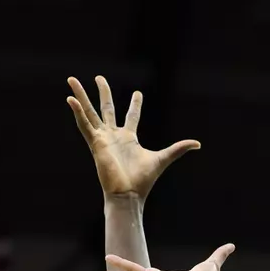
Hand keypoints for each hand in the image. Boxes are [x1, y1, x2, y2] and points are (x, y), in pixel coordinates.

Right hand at [67, 76, 198, 198]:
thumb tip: (198, 143)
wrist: (128, 193)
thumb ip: (179, 148)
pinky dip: (77, 112)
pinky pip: (84, 124)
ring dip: (81, 96)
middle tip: (99, 77)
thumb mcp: (163, 158)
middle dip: (103, 92)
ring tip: (72, 79)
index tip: (138, 93)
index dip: (135, 104)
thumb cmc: (143, 180)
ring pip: (89, 112)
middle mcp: (113, 136)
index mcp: (129, 138)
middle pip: (106, 108)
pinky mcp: (95, 143)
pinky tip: (71, 98)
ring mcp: (102, 138)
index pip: (131, 116)